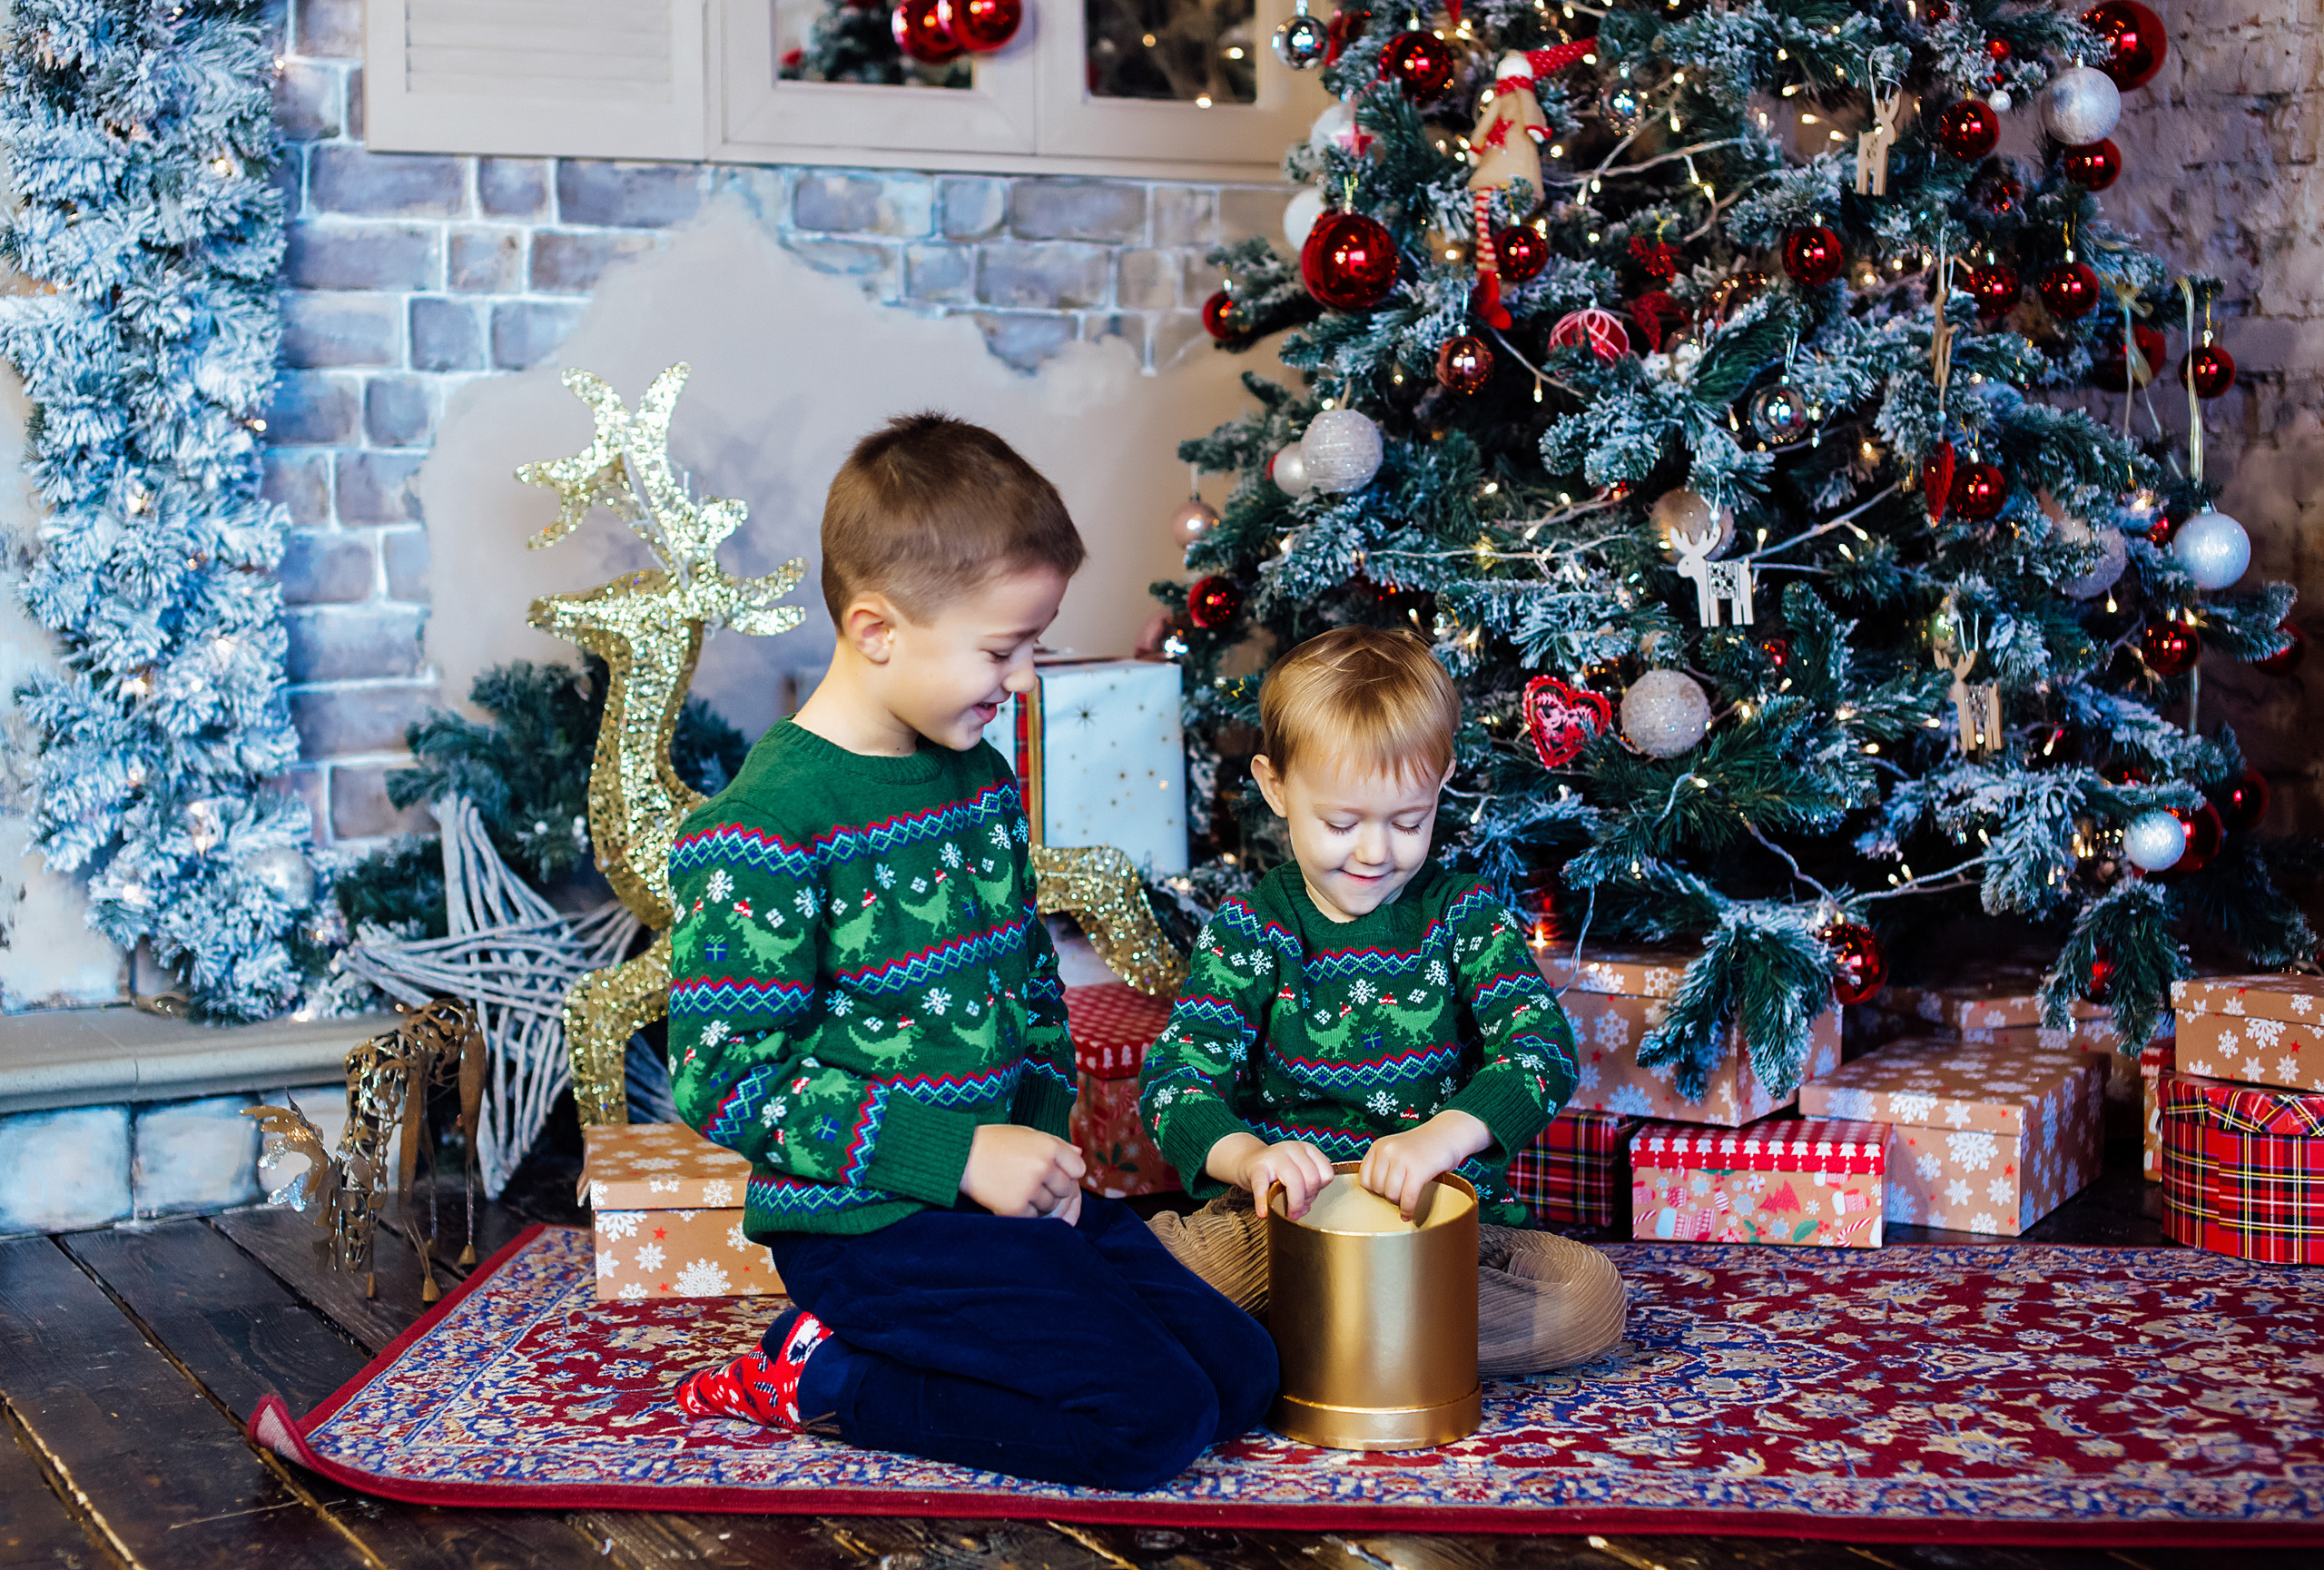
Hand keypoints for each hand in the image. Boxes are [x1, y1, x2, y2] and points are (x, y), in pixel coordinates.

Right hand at [961, 1124, 1085, 1223]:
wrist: (960, 1156)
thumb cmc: (995, 1143)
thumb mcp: (1027, 1134)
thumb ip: (1056, 1144)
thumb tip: (1081, 1155)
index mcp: (1048, 1146)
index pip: (1078, 1169)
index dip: (1067, 1172)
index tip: (1052, 1171)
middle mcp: (1042, 1167)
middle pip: (1066, 1190)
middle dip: (1053, 1189)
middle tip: (1030, 1180)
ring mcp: (1029, 1188)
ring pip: (1050, 1206)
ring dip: (1038, 1202)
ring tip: (1016, 1186)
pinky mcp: (1015, 1207)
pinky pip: (1033, 1217)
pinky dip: (1023, 1212)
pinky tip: (1008, 1196)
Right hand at [1207, 1132, 1335, 1219]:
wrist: (1248, 1161)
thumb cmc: (1277, 1171)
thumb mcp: (1297, 1173)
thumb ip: (1305, 1189)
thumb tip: (1304, 1209)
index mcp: (1307, 1149)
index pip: (1325, 1173)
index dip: (1319, 1190)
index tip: (1308, 1197)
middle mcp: (1293, 1149)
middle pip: (1312, 1179)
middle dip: (1306, 1199)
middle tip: (1296, 1210)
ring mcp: (1274, 1156)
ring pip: (1295, 1182)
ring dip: (1293, 1205)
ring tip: (1286, 1213)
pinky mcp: (1257, 1167)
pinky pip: (1263, 1186)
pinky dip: (1263, 1202)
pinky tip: (1264, 1212)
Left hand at [1360, 1110, 1491, 1219]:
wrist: (1450, 1132)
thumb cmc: (1424, 1147)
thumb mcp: (1397, 1149)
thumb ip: (1385, 1165)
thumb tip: (1374, 1196)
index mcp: (1379, 1146)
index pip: (1364, 1179)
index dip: (1374, 1190)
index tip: (1385, 1193)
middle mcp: (1387, 1150)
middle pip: (1377, 1188)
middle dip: (1388, 1196)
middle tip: (1400, 1196)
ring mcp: (1403, 1158)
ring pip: (1391, 1194)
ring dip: (1399, 1203)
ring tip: (1406, 1201)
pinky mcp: (1419, 1169)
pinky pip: (1408, 1197)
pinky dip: (1408, 1209)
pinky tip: (1409, 1214)